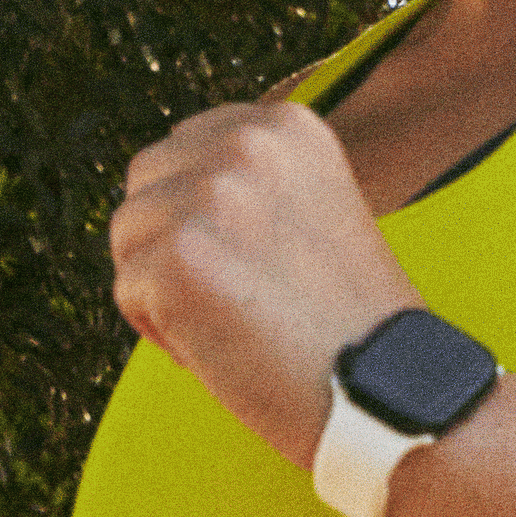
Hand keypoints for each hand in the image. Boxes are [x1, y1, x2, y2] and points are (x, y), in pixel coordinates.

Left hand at [109, 95, 412, 461]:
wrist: (388, 392)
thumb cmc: (349, 322)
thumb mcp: (313, 210)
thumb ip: (248, 183)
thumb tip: (166, 185)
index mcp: (286, 125)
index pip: (187, 146)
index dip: (200, 214)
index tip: (246, 262)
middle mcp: (245, 145)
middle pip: (146, 180)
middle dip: (168, 240)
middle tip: (231, 298)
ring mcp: (206, 199)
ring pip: (127, 235)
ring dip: (161, 286)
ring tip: (230, 323)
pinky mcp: (175, 260)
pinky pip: (127, 292)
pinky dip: (161, 332)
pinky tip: (222, 350)